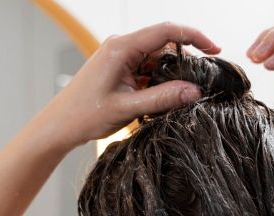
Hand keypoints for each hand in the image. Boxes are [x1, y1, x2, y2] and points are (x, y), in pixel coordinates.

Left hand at [44, 22, 220, 148]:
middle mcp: (121, 47)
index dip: (194, 37)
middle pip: (164, 46)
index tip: (215, 50)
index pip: (167, 31)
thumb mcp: (128, 108)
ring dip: (168, 78)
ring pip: (156, 61)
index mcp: (121, 48)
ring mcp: (119, 57)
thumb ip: (163, 98)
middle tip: (196, 87)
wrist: (58, 127)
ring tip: (170, 102)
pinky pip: (146, 70)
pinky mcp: (118, 69)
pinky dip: (156, 84)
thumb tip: (196, 91)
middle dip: (183, 64)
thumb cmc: (84, 115)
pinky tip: (156, 102)